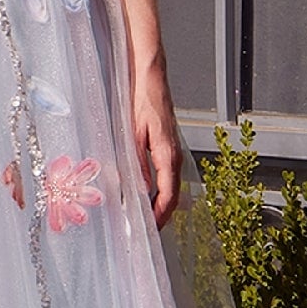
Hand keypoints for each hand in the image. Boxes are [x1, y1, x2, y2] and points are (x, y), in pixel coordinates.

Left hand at [132, 57, 181, 228]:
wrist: (149, 74)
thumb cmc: (141, 98)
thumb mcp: (133, 132)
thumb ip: (136, 162)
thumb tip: (139, 190)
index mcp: (167, 153)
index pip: (168, 194)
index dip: (160, 215)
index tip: (149, 231)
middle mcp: (173, 154)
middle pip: (173, 195)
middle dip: (161, 216)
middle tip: (145, 233)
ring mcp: (171, 150)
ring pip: (170, 186)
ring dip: (160, 204)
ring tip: (144, 220)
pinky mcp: (165, 145)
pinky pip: (166, 175)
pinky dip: (159, 190)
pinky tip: (145, 195)